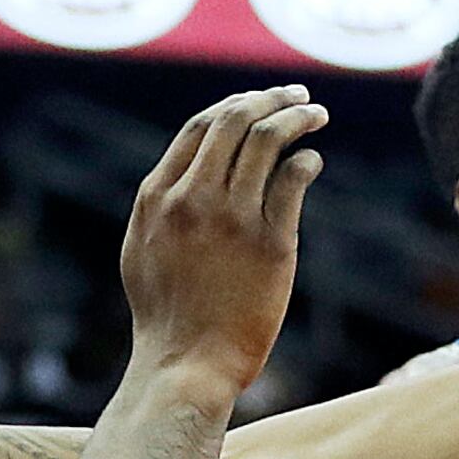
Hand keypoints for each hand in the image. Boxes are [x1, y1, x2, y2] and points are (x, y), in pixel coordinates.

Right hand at [120, 86, 326, 386]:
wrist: (187, 363)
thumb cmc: (166, 315)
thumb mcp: (142, 249)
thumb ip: (162, 206)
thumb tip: (186, 174)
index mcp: (158, 196)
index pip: (200, 127)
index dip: (235, 105)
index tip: (259, 100)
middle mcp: (192, 198)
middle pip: (234, 121)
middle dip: (270, 99)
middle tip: (298, 96)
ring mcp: (232, 218)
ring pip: (268, 140)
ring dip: (297, 118)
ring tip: (317, 115)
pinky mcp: (270, 243)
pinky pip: (293, 181)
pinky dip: (306, 160)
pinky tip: (312, 162)